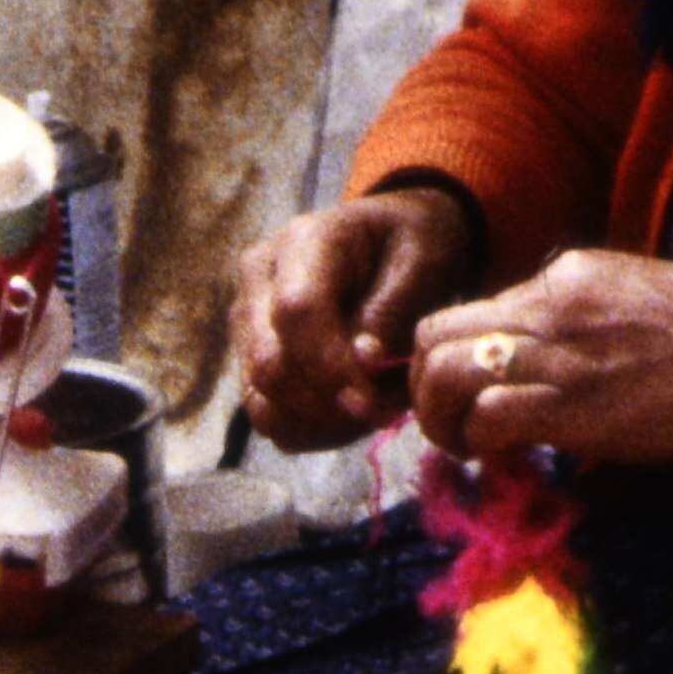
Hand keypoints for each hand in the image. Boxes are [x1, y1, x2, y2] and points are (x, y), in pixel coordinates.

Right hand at [230, 186, 476, 449]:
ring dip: (324, 424)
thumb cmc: (412, 244)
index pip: (294, 312)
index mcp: (302, 242)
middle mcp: (260, 281)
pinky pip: (271, 419)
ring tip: (378, 408)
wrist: (392, 242)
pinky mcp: (253, 361)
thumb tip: (361, 363)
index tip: (373, 402)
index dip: (330, 365)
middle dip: (329, 404)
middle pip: (268, 365)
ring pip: (264, 403)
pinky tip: (357, 415)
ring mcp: (249, 324)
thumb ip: (391, 310)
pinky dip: (315, 431)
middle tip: (389, 410)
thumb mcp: (423, 260)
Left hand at [407, 248, 672, 473]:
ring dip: (439, 420)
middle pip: (433, 335)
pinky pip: (485, 418)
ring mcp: (557, 354)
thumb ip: (576, 312)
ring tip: (466, 445)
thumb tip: (536, 350)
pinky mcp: (572, 406)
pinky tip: (501, 457)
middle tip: (447, 424)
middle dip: (421, 386)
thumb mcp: (633, 295)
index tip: (459, 390)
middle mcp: (547, 306)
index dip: (447, 356)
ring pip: (443, 375)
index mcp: (563, 275)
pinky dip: (478, 443)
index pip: (468, 309)